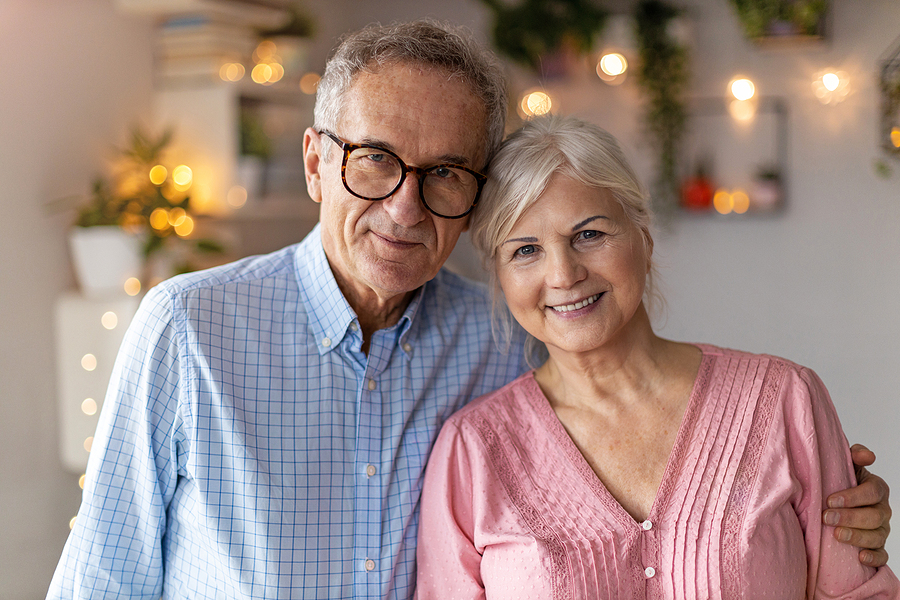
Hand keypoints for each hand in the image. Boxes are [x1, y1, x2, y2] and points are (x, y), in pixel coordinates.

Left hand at [823, 444, 890, 566]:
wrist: (833, 501)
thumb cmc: (839, 482)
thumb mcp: (845, 465)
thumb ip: (854, 455)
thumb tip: (866, 455)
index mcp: (876, 488)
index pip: (872, 492)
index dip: (853, 497)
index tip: (830, 500)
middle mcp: (882, 510)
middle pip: (874, 516)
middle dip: (850, 517)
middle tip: (827, 517)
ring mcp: (881, 530)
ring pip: (877, 537)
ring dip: (857, 537)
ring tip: (837, 535)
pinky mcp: (877, 547)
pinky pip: (882, 556)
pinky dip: (874, 558)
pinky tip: (860, 557)